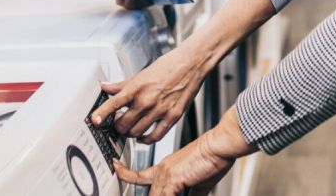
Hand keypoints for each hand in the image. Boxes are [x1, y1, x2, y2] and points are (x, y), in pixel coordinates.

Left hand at [92, 45, 206, 143]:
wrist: (191, 63)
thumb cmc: (169, 66)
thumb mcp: (142, 73)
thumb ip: (122, 84)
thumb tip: (105, 87)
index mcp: (136, 88)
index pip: (113, 104)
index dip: (101, 114)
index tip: (94, 121)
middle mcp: (146, 100)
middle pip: (123, 125)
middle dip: (118, 126)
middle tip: (120, 122)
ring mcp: (160, 110)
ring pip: (136, 133)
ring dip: (131, 133)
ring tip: (132, 127)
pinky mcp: (172, 116)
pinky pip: (155, 136)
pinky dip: (146, 140)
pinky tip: (144, 136)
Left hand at [114, 108, 253, 195]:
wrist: (219, 145)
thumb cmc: (213, 158)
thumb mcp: (199, 182)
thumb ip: (190, 193)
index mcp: (165, 168)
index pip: (137, 175)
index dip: (124, 174)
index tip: (115, 168)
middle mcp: (161, 170)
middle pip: (144, 190)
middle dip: (147, 191)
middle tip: (175, 187)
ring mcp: (165, 174)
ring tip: (181, 189)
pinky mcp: (171, 178)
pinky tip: (181, 195)